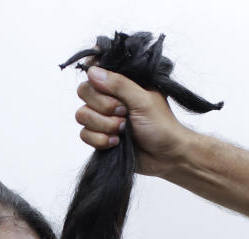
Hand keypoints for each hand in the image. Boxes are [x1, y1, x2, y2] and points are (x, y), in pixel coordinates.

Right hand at [75, 66, 193, 176]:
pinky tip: (116, 142)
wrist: (166, 157)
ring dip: (103, 125)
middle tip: (124, 113)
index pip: (95, 72)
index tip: (107, 90)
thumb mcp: (142, 100)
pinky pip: (84, 134)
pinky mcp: (99, 136)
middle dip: (103, 107)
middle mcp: (109, 98)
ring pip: (82, 115)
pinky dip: (100, 140)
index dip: (95, 79)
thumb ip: (118, 85)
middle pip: (84, 92)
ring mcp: (103, 117)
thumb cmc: (162, 126)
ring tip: (123, 130)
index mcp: (121, 83)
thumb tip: (92, 71)